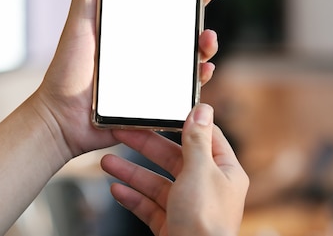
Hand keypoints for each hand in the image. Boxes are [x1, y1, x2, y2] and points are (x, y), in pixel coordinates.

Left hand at [31, 0, 226, 159]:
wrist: (62, 119)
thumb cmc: (66, 72)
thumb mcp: (79, 26)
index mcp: (132, 27)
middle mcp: (149, 46)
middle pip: (185, 22)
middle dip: (204, 1)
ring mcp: (156, 71)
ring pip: (191, 53)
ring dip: (206, 43)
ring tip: (206, 37)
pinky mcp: (160, 97)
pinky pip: (186, 87)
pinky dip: (199, 77)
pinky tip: (204, 69)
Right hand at [101, 104, 248, 235]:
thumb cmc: (205, 221)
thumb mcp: (200, 171)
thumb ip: (196, 140)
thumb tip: (203, 109)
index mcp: (225, 171)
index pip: (205, 137)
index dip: (183, 122)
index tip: (162, 111)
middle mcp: (209, 188)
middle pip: (175, 158)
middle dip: (146, 146)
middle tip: (123, 132)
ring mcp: (190, 209)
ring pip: (158, 183)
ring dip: (132, 172)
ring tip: (107, 162)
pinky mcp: (173, 226)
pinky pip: (150, 207)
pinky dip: (133, 197)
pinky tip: (116, 189)